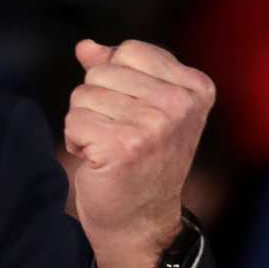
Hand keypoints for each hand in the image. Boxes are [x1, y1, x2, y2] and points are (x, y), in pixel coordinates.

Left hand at [63, 39, 213, 267]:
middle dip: (97, 102)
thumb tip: (85, 46)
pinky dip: (77, 142)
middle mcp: (179, 103)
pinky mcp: (124, 146)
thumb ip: (116, 69)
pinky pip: (73, 121)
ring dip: (85, 123)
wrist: (140, 220)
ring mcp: (154, 125)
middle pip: (102, 71)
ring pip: (83, 95)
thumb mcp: (142, 106)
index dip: (115, 78)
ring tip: (109, 148)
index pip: (128, 51)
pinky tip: (98, 161)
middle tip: (119, 135)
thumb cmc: (140, 160)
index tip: (133, 112)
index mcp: (195, 87)